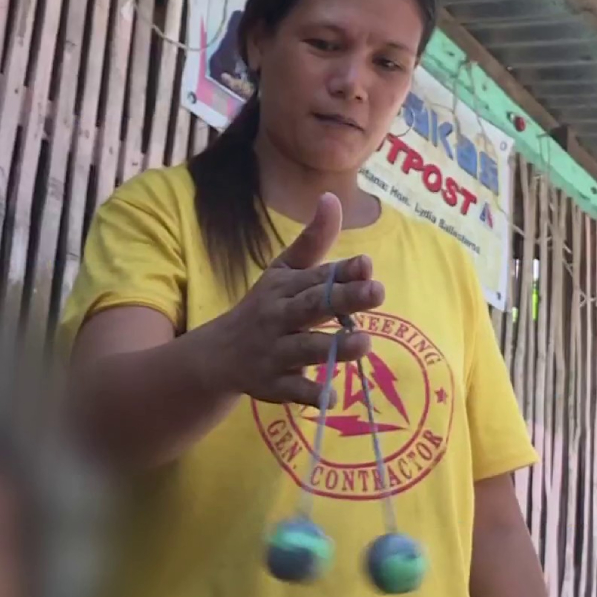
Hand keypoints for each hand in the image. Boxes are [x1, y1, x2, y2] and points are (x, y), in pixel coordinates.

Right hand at [213, 193, 383, 406]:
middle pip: (312, 307)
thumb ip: (313, 241)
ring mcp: (276, 351)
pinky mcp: (274, 384)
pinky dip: (310, 394)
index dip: (343, 271)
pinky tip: (330, 398)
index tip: (367, 265)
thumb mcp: (283, 273)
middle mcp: (280, 317)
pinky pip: (293, 390)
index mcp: (286, 287)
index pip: (317, 276)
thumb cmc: (264, 308)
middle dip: (344, 299)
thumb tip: (332, 197)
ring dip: (334, 347)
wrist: (218, 354)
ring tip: (364, 342)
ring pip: (306, 348)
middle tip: (378, 292)